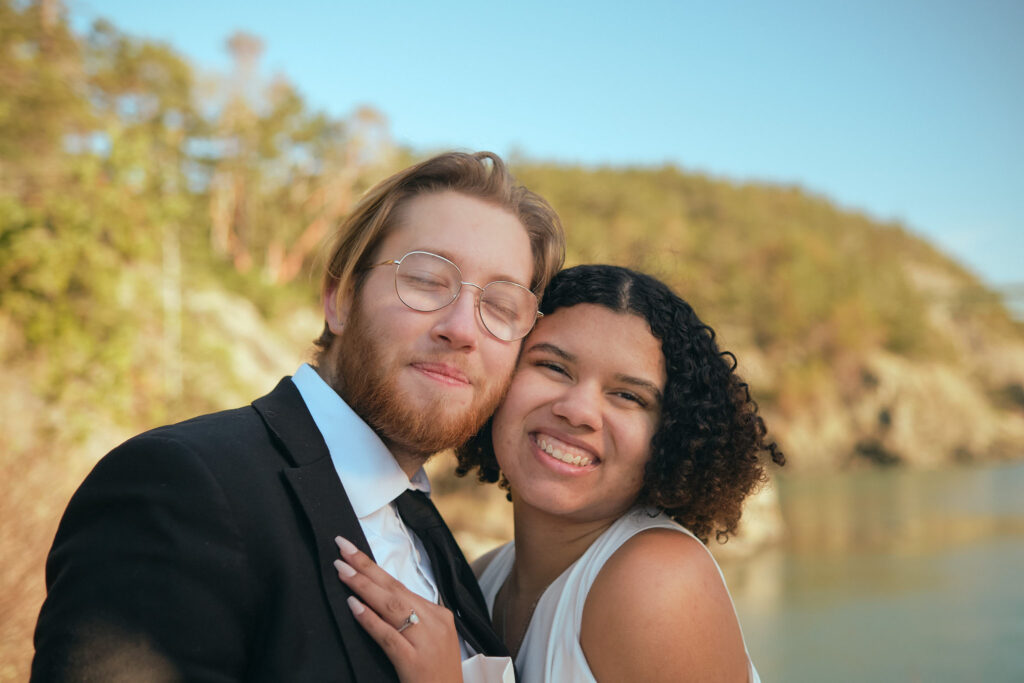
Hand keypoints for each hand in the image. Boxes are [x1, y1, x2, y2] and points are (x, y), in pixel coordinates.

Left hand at [335, 536, 462, 682]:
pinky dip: (369, 619)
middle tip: (342, 548)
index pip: (401, 585)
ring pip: (390, 606)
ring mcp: (425, 641)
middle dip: (365, 567)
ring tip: (341, 570)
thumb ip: (414, 620)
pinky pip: (388, 635)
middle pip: (394, 589)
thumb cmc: (437, 675)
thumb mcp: (432, 640)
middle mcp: (434, 622)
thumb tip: (381, 599)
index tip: (353, 552)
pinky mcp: (414, 662)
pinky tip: (353, 606)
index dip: (374, 568)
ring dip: (363, 585)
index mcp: (440, 614)